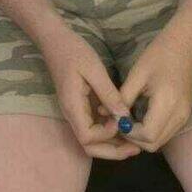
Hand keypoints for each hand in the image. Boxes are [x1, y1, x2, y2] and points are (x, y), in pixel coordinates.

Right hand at [41, 23, 138, 160]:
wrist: (56, 39)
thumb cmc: (74, 51)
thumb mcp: (94, 70)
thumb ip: (109, 95)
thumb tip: (125, 118)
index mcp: (73, 107)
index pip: (87, 138)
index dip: (106, 135)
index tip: (120, 120)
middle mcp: (72, 114)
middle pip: (89, 146)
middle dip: (112, 151)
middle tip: (136, 149)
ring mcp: (76, 112)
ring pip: (92, 139)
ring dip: (112, 144)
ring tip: (134, 141)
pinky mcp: (81, 106)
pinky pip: (94, 127)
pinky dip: (109, 132)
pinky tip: (123, 126)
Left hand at [118, 33, 191, 151]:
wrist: (185, 45)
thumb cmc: (159, 54)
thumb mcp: (137, 74)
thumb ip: (123, 97)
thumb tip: (106, 115)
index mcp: (167, 103)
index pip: (147, 135)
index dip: (129, 133)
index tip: (116, 120)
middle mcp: (179, 116)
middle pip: (154, 144)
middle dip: (134, 139)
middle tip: (119, 123)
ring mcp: (184, 117)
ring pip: (160, 141)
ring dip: (142, 137)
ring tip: (127, 121)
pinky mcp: (185, 116)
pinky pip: (165, 133)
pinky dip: (151, 132)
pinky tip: (140, 118)